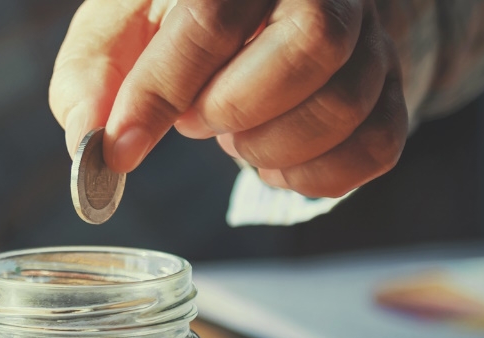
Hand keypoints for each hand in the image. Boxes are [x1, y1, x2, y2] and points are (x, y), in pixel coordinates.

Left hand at [50, 0, 406, 197]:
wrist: (264, 10)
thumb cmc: (179, 17)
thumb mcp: (120, 26)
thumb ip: (92, 75)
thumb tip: (90, 139)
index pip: (213, 14)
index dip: (160, 90)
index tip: (120, 145)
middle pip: (313, 42)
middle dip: (233, 106)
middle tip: (195, 119)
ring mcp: (371, 35)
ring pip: (347, 102)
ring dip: (268, 145)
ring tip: (230, 134)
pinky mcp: (393, 87)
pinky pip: (375, 147)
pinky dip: (310, 175)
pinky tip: (270, 157)